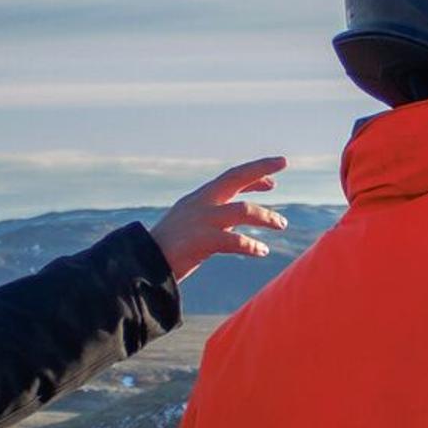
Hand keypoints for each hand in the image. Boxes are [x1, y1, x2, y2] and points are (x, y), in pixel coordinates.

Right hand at [151, 157, 289, 280]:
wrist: (143, 264)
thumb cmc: (169, 248)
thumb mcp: (190, 223)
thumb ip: (213, 216)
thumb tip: (238, 216)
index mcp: (199, 199)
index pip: (230, 178)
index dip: (253, 173)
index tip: (273, 177)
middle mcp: (201, 203)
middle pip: (235, 178)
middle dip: (260, 168)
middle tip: (284, 162)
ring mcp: (201, 221)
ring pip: (242, 210)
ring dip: (266, 216)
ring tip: (282, 225)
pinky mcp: (201, 241)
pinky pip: (234, 241)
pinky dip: (251, 245)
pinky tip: (262, 251)